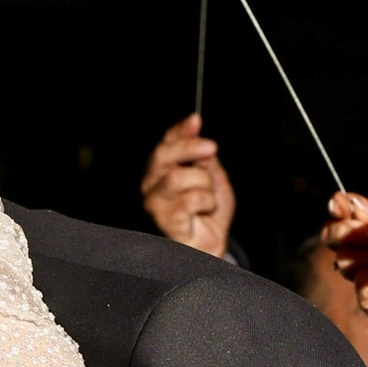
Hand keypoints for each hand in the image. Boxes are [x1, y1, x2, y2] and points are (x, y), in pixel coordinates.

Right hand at [140, 114, 235, 256]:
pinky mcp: (164, 220)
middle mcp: (153, 185)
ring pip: (178, 177)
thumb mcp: (214, 179)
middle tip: (211, 148)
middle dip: (189, 147)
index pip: (166, 143)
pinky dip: (206, 202)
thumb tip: (200, 138)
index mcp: (164, 171)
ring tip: (208, 198)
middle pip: (162, 155)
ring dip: (203, 184)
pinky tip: (204, 212)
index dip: (180, 130)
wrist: (212, 246)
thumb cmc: (209, 215)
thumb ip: (204, 160)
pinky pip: (189, 200)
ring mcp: (156, 203)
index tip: (196, 120)